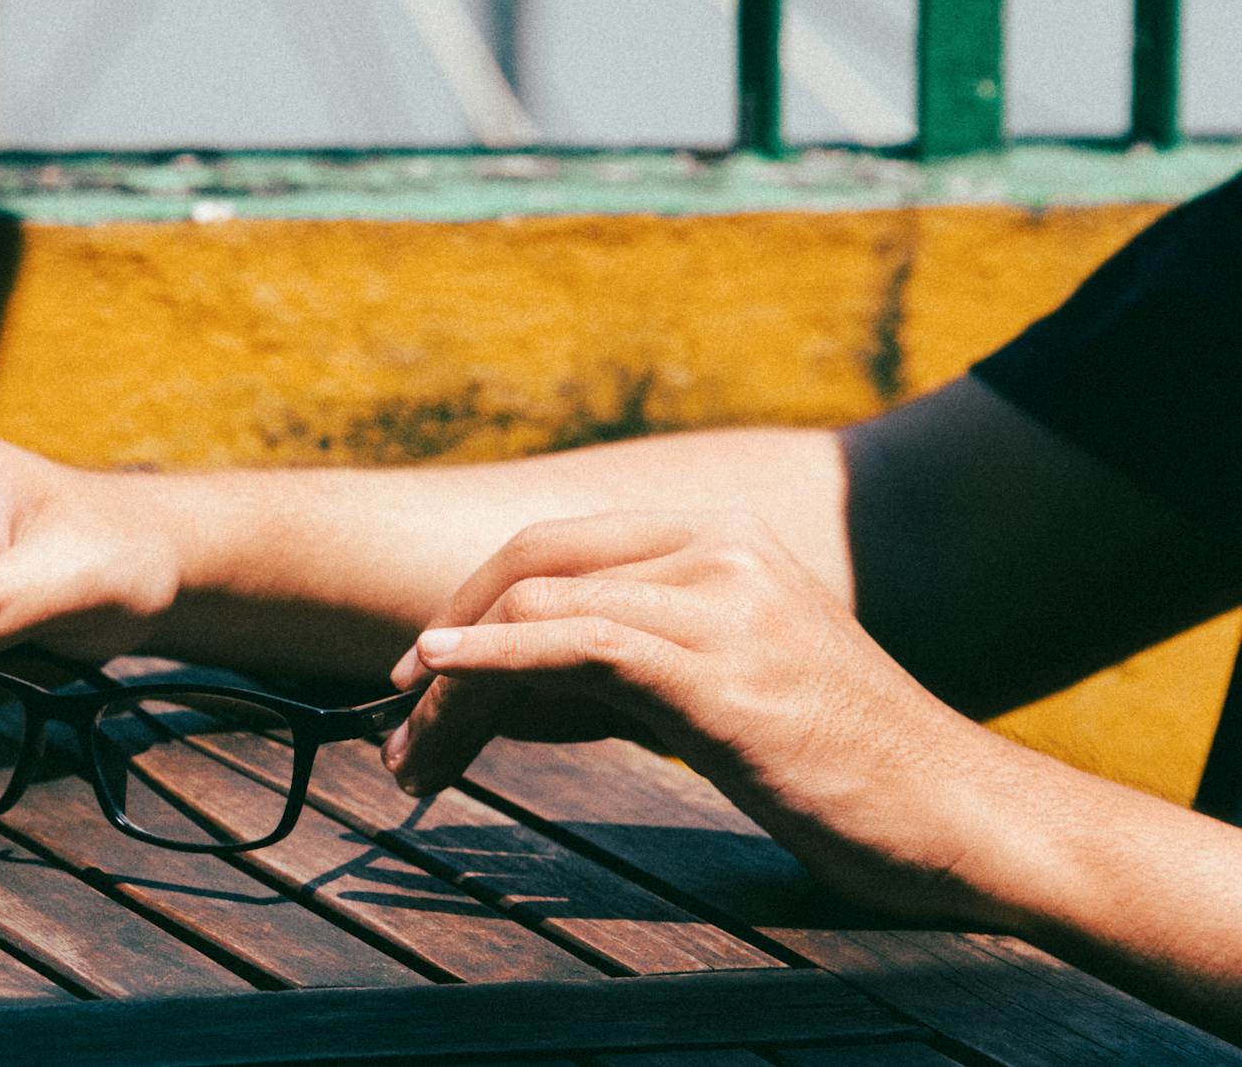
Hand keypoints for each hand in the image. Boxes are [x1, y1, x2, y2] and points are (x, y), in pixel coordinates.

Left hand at [382, 511, 1017, 921]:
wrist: (960, 815)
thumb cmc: (838, 766)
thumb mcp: (720, 690)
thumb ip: (622, 669)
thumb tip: (509, 690)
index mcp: (716, 541)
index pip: (554, 549)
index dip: (468, 604)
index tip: (415, 677)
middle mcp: (717, 549)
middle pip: (530, 563)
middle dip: (440, 640)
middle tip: (395, 726)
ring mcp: (722, 603)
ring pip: (538, 607)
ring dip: (450, 685)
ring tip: (412, 760)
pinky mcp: (722, 672)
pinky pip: (577, 645)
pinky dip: (490, 657)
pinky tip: (438, 675)